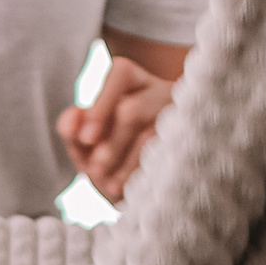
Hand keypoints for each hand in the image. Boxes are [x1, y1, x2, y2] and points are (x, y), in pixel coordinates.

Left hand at [56, 57, 173, 202]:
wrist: (144, 189)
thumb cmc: (110, 157)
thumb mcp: (85, 144)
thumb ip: (71, 128)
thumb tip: (73, 121)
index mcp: (136, 83)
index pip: (121, 74)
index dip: (101, 104)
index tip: (86, 138)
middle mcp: (162, 93)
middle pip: (133, 111)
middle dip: (110, 145)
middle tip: (95, 169)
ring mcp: (182, 118)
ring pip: (152, 137)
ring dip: (125, 164)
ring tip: (110, 185)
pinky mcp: (194, 146)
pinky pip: (170, 158)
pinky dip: (144, 175)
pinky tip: (130, 190)